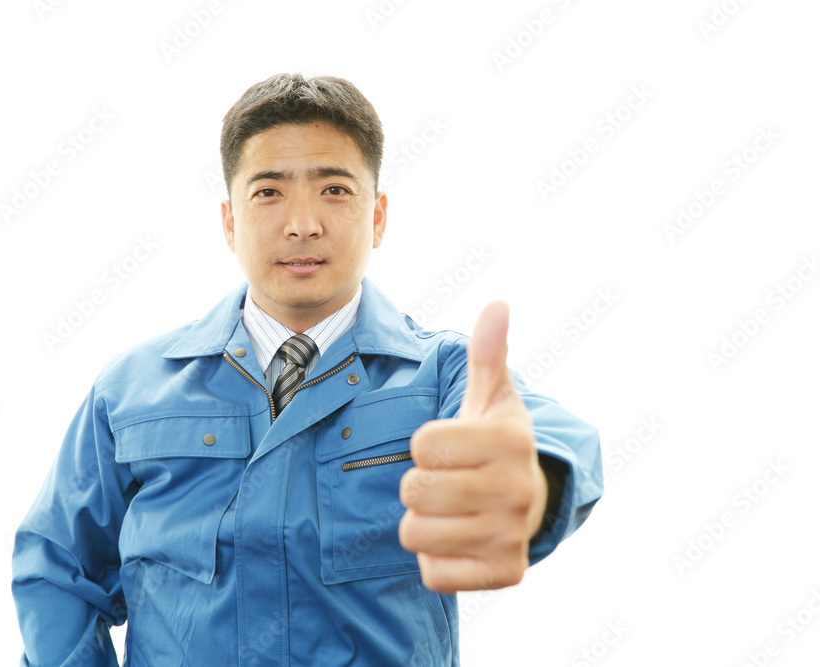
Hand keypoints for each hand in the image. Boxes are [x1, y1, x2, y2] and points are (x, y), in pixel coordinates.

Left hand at [398, 301, 547, 592]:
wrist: (532, 502)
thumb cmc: (494, 444)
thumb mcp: (492, 397)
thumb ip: (488, 352)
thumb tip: (498, 304)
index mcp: (508, 441)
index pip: (421, 445)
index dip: (425, 445)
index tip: (449, 446)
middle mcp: (516, 490)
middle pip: (414, 491)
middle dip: (417, 485)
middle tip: (445, 481)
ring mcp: (511, 536)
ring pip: (416, 534)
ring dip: (423, 523)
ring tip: (451, 511)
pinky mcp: (504, 575)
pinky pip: (433, 573)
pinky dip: (436, 560)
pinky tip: (460, 541)